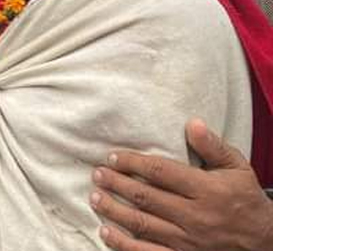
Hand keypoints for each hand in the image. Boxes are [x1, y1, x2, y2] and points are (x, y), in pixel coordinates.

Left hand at [90, 118, 272, 250]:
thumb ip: (213, 146)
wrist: (266, 241)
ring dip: (113, 210)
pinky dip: (123, 244)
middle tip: (97, 174)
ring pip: (141, 224)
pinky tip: (105, 232)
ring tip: (95, 198)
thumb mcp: (237, 168)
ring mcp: (187, 240)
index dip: (133, 163)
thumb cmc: (245, 200)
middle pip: (145, 197)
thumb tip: (192, 123)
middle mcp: (195, 215)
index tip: (113, 157)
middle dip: (116, 184)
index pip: (161, 172)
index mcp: (207, 189)